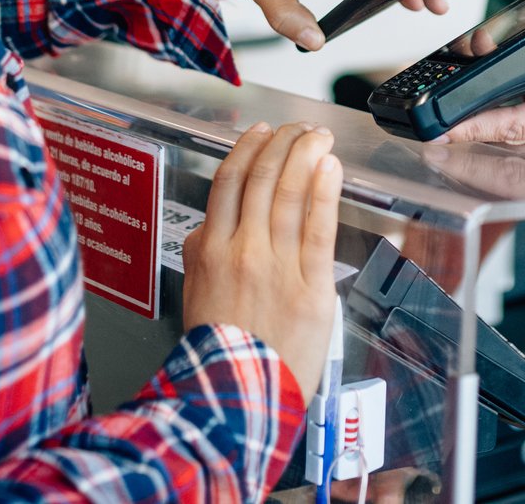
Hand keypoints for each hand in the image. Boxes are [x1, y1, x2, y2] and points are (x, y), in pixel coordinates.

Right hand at [181, 123, 342, 394]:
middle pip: (262, 178)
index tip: (261, 132)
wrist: (233, 397)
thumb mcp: (194, 293)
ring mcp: (276, 265)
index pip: (229, 181)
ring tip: (319, 136)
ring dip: (306, 155)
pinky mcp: (310, 287)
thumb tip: (211, 228)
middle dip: (284, 143)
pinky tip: (331, 168)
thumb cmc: (217, 354)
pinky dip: (325, 193)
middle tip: (299, 128)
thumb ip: (203, 255)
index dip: (248, 147)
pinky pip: (318, 229)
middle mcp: (241, 249)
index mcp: (210, 249)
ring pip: (289, 194)